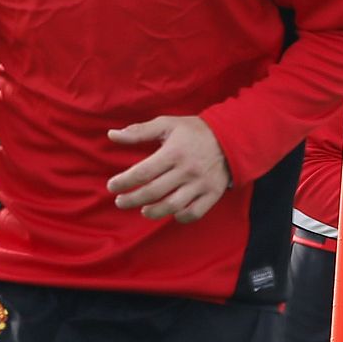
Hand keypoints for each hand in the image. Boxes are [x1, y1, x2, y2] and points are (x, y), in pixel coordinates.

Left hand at [106, 115, 230, 222]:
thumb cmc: (193, 131)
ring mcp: (201, 184)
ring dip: (153, 212)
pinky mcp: (212, 194)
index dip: (124, 182)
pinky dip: (180, 217)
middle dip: (132, 199)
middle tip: (120, 201)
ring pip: (172, 206)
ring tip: (143, 210)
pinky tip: (170, 213)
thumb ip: (138, 131)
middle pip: (153, 192)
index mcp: (174, 152)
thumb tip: (111, 135)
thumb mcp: (167, 124)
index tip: (112, 186)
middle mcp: (187, 170)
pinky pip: (194, 213)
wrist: (231, 138)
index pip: (143, 172)